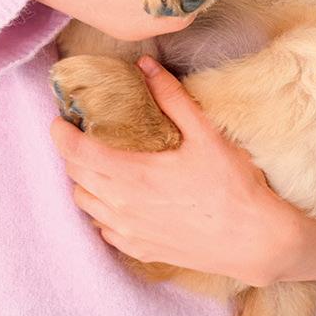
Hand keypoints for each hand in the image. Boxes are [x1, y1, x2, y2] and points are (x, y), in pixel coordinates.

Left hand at [48, 56, 309, 287]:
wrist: (256, 241)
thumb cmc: (234, 188)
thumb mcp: (206, 136)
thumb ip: (172, 98)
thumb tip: (146, 66)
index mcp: (133, 175)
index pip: (77, 152)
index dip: (61, 134)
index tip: (59, 121)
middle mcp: (122, 206)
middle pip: (76, 176)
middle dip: (72, 153)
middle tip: (82, 135)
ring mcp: (129, 232)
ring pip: (85, 204)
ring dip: (85, 182)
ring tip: (99, 165)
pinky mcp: (140, 250)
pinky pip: (104, 229)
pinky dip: (102, 211)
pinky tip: (119, 199)